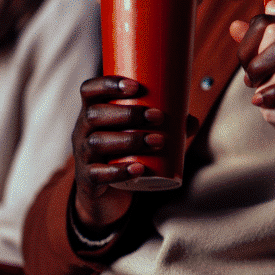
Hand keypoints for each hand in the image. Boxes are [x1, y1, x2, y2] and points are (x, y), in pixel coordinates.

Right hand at [71, 77, 164, 229]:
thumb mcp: (138, 133)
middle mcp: (82, 130)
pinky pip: (98, 174)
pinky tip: (138, 168)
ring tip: (158, 141)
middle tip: (157, 117)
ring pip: (97, 143)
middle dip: (128, 114)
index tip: (135, 86)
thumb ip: (166, 126)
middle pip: (95, 115)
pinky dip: (119, 171)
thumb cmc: (123, 151)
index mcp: (93, 111)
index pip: (90, 90)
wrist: (104, 190)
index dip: (108, 84)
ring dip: (129, 140)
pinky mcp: (87, 179)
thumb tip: (192, 120)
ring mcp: (82, 155)